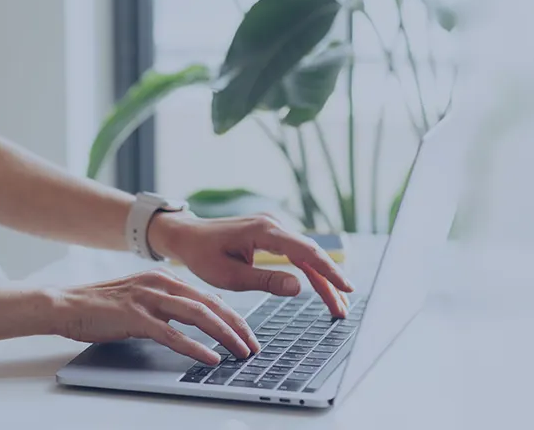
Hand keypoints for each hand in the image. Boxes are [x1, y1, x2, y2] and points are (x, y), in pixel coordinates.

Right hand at [45, 269, 259, 364]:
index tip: (249, 334)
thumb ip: (170, 304)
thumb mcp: (143, 298)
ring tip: (241, 352)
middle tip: (253, 346)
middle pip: (211, 304)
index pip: (210, 297)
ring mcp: (148, 299)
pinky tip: (210, 357)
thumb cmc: (101, 306)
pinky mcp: (135, 317)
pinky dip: (195, 347)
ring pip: (198, 316)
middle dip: (238, 327)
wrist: (64, 305)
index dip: (233, 317)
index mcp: (165, 279)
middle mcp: (161, 284)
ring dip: (224, 335)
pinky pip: (172, 334)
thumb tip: (201, 314)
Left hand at [149, 213, 355, 318]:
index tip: (346, 288)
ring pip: (307, 255)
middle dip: (330, 282)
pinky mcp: (273, 234)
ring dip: (324, 280)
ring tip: (339, 305)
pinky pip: (298, 254)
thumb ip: (266, 281)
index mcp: (264, 232)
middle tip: (344, 309)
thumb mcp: (230, 276)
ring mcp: (274, 227)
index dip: (328, 271)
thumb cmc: (203, 256)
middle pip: (312, 255)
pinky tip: (323, 288)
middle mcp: (273, 224)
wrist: (187, 236)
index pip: (305, 252)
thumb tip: (300, 288)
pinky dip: (311, 272)